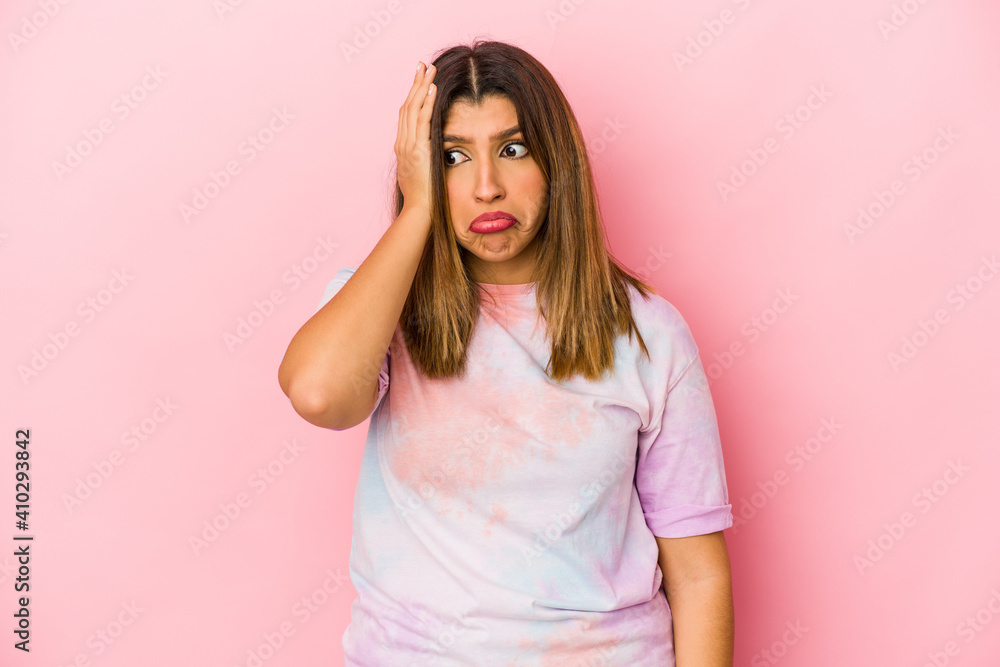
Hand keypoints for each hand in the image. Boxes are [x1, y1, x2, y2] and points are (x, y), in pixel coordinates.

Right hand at [394, 61, 437, 214]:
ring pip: (413, 109)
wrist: (419, 211)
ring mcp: (408, 146)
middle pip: (407, 107)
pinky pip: (422, 120)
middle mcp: (402, 144)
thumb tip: (432, 157)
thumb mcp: (421, 176)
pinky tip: (432, 88)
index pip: (406, 116)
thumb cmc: (424, 199)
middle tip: (422, 65)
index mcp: (403, 149)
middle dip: (415, 84)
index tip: (420, 82)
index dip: (413, 97)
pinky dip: (427, 103)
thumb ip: (425, 162)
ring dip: (421, 87)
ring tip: (429, 69)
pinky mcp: (418, 149)